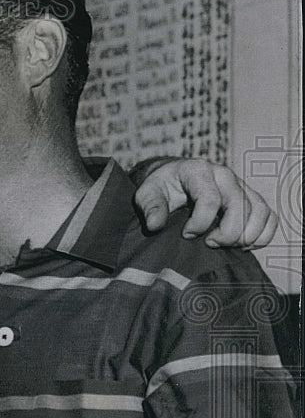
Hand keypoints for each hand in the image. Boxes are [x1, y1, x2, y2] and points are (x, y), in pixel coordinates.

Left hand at [134, 159, 277, 248]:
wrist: (174, 179)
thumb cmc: (162, 187)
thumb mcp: (147, 193)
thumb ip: (150, 207)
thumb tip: (155, 225)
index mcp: (198, 171)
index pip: (210, 199)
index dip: (200, 224)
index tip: (187, 235)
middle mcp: (224, 175)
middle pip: (239, 207)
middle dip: (226, 233)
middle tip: (209, 243)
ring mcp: (241, 185)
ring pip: (259, 212)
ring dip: (247, 236)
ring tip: (227, 246)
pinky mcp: (250, 197)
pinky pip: (269, 216)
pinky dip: (262, 234)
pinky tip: (243, 245)